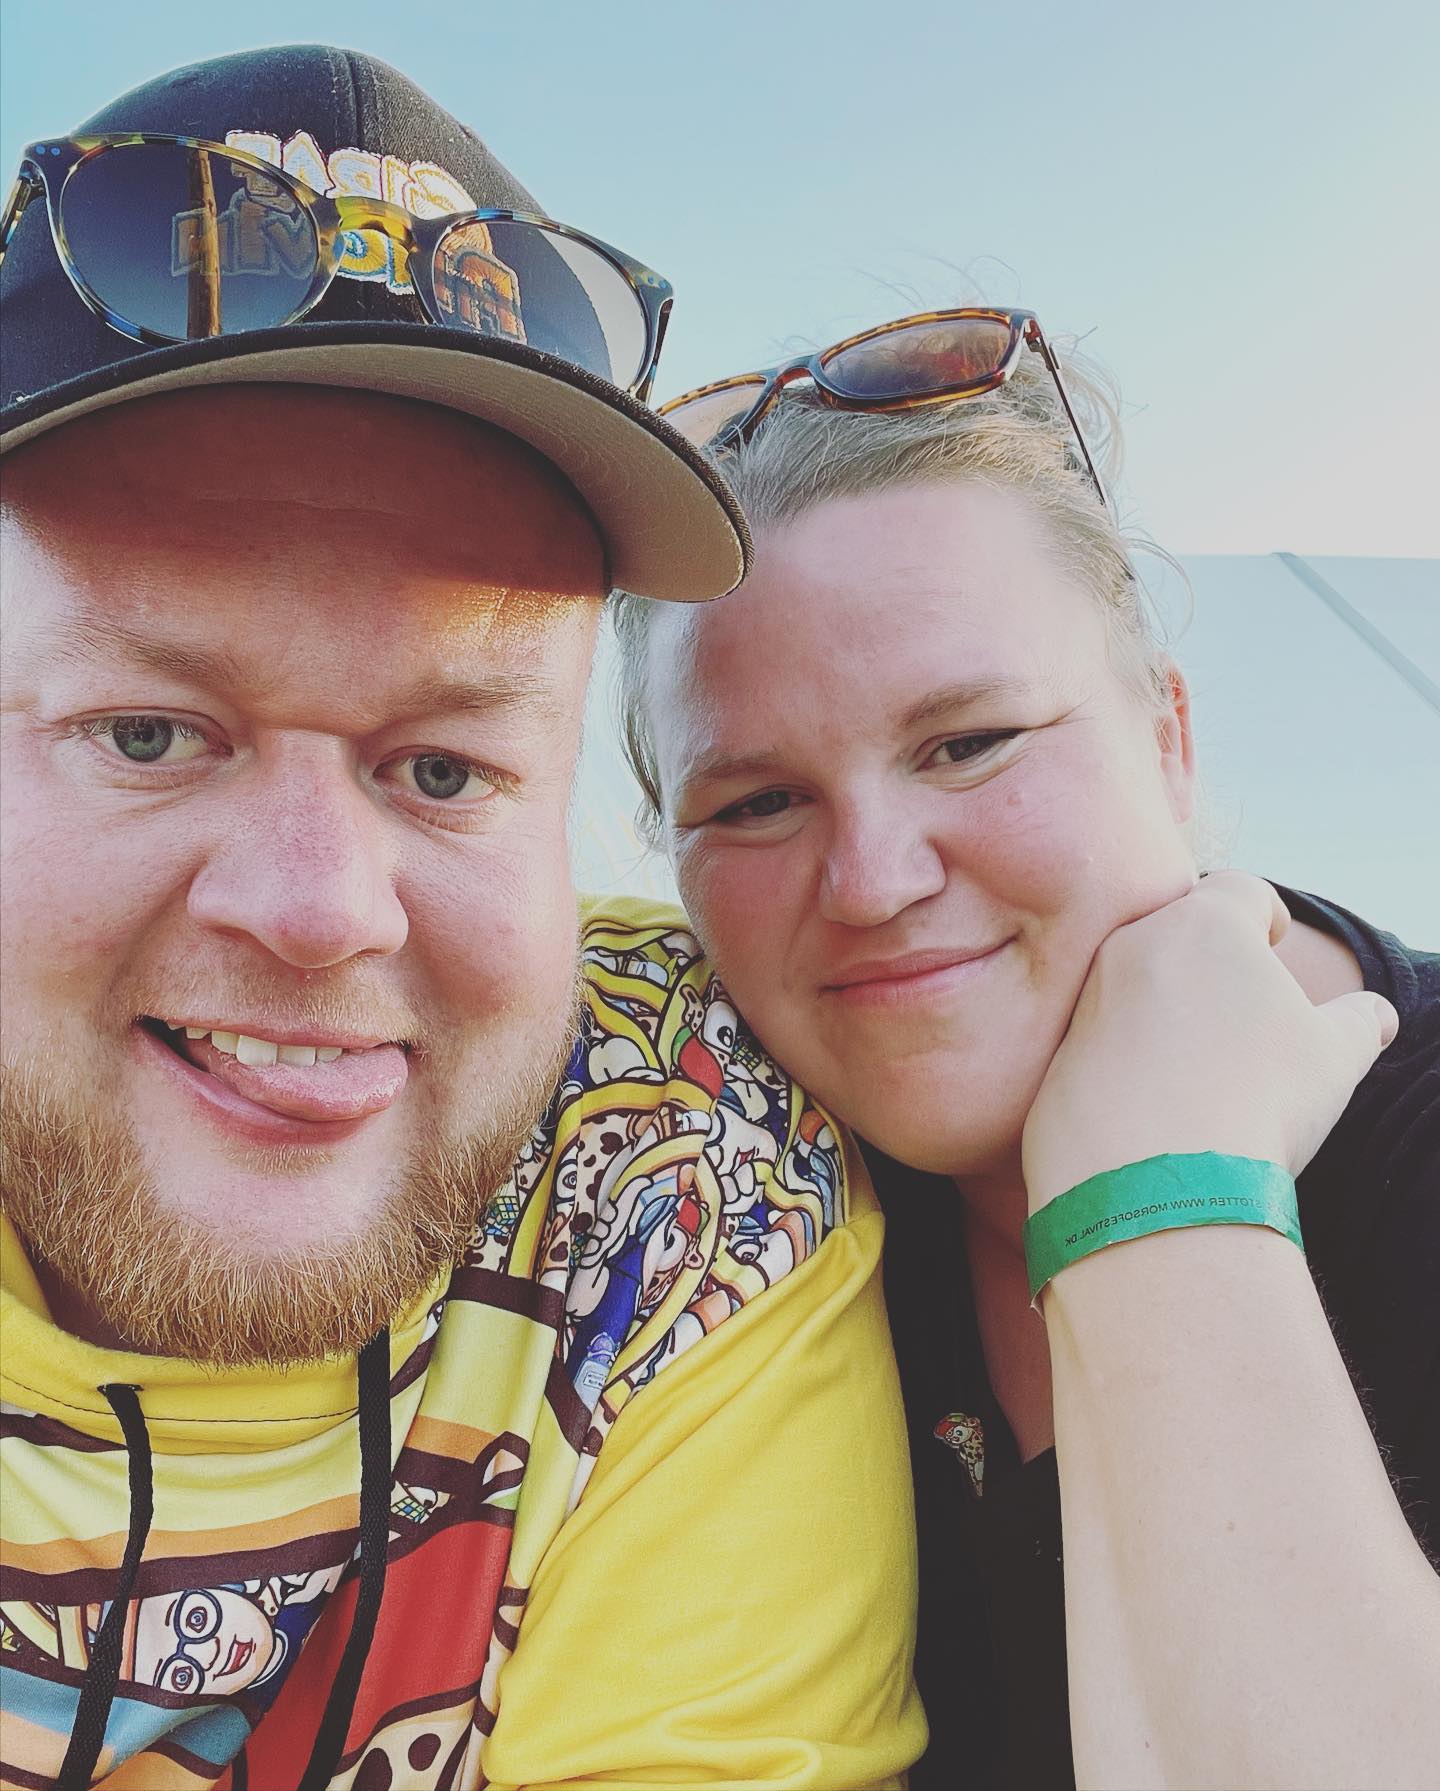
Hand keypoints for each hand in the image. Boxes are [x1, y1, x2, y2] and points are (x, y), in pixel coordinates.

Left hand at [1021, 872, 1397, 1211]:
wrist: (1159, 1184)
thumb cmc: (1260, 1102)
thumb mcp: (1333, 1056)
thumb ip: (1358, 1022)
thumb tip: (1374, 1016)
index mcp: (1206, 925)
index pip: (1240, 890)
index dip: (1263, 912)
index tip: (1272, 940)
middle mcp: (1135, 945)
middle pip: (1175, 930)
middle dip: (1206, 956)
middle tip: (1236, 1001)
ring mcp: (1085, 998)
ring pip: (1127, 982)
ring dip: (1158, 1006)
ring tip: (1195, 1061)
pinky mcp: (1054, 1053)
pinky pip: (1093, 1042)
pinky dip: (1121, 1058)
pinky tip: (1151, 1103)